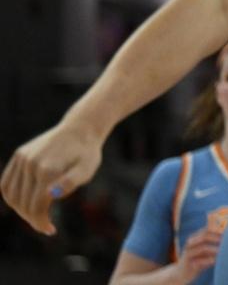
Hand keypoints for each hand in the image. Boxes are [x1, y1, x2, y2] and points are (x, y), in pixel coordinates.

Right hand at [0, 120, 102, 234]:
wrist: (81, 129)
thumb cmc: (87, 153)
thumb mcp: (87, 169)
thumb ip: (71, 183)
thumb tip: (51, 195)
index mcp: (48, 169)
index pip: (37, 206)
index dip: (41, 222)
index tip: (51, 230)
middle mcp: (31, 163)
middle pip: (23, 203)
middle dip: (32, 218)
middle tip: (45, 225)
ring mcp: (23, 158)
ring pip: (11, 195)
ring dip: (20, 210)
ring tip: (35, 215)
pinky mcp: (19, 154)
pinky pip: (6, 182)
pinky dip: (11, 196)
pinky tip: (23, 203)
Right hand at [172, 226, 221, 283]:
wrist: (179, 274)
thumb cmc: (196, 260)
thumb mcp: (204, 251)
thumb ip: (214, 245)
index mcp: (195, 238)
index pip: (208, 229)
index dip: (219, 229)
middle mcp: (191, 243)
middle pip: (205, 236)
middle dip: (218, 237)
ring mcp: (188, 253)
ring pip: (203, 248)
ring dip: (215, 249)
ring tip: (224, 251)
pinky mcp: (188, 264)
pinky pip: (199, 261)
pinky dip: (209, 260)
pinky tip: (216, 261)